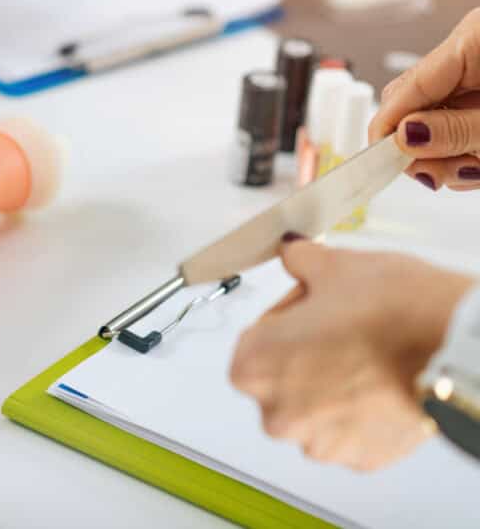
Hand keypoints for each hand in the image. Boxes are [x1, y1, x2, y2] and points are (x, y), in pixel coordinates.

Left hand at [230, 239, 473, 469]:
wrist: (453, 347)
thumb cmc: (391, 311)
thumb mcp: (334, 266)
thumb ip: (298, 260)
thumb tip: (291, 251)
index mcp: (254, 365)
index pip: (255, 338)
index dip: (285, 318)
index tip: (310, 308)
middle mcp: (277, 413)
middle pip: (280, 378)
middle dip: (304, 354)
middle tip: (341, 329)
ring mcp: (319, 442)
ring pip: (313, 409)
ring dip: (330, 387)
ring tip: (365, 356)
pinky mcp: (360, 458)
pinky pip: (348, 432)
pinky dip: (359, 412)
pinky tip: (380, 384)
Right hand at [370, 8, 479, 190]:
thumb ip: (456, 130)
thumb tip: (402, 137)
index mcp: (474, 40)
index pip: (407, 87)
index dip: (387, 130)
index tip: (377, 166)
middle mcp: (470, 52)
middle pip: (414, 105)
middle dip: (422, 147)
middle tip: (447, 173)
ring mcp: (478, 73)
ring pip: (434, 121)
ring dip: (449, 156)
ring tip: (479, 167)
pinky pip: (456, 124)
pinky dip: (466, 151)